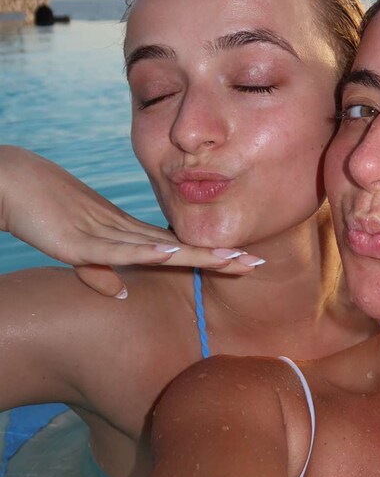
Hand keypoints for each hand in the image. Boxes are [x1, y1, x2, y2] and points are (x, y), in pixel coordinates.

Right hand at [0, 147, 263, 297]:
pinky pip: (119, 248)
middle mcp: (125, 231)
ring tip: (232, 260)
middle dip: (218, 256)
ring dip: (195, 254)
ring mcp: (106, 233)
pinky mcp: (82, 240)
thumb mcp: (76, 250)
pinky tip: (172, 253)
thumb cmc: (44, 213)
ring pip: (160, 248)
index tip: (244, 262)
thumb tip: (123, 292)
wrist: (14, 184)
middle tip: (258, 263)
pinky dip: (147, 250)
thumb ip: (100, 271)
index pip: (177, 248)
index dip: (210, 256)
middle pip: (180, 247)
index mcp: (126, 234)